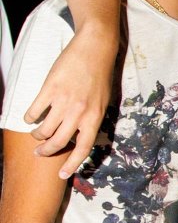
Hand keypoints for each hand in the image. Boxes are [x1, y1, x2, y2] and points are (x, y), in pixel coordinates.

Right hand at [24, 27, 116, 177]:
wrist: (95, 48)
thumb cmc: (101, 75)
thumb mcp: (103, 101)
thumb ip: (92, 119)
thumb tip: (81, 137)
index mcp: (95, 118)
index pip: (83, 148)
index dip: (72, 164)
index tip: (62, 174)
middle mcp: (79, 113)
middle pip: (58, 142)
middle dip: (46, 151)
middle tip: (40, 152)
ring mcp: (64, 101)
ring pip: (44, 129)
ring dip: (37, 135)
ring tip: (36, 133)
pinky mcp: (50, 88)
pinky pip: (35, 110)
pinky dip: (29, 117)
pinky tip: (29, 117)